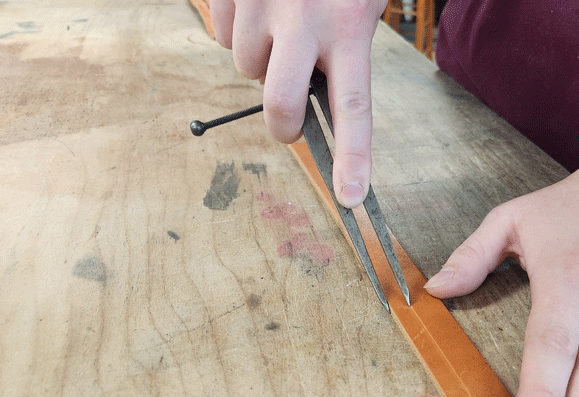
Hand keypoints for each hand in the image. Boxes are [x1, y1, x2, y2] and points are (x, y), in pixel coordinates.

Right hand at [210, 0, 387, 207]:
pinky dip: (238, 31)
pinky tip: (259, 8)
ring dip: (261, 60)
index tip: (350, 196)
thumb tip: (309, 98)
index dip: (351, 157)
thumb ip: (341, 50)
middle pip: (281, 105)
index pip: (351, 107)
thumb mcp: (356, 5)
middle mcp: (305, 18)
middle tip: (289, 119)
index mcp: (348, 25)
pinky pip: (222, 35)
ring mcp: (263, 3)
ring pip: (246, 67)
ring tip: (281, 27)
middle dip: (282, 125)